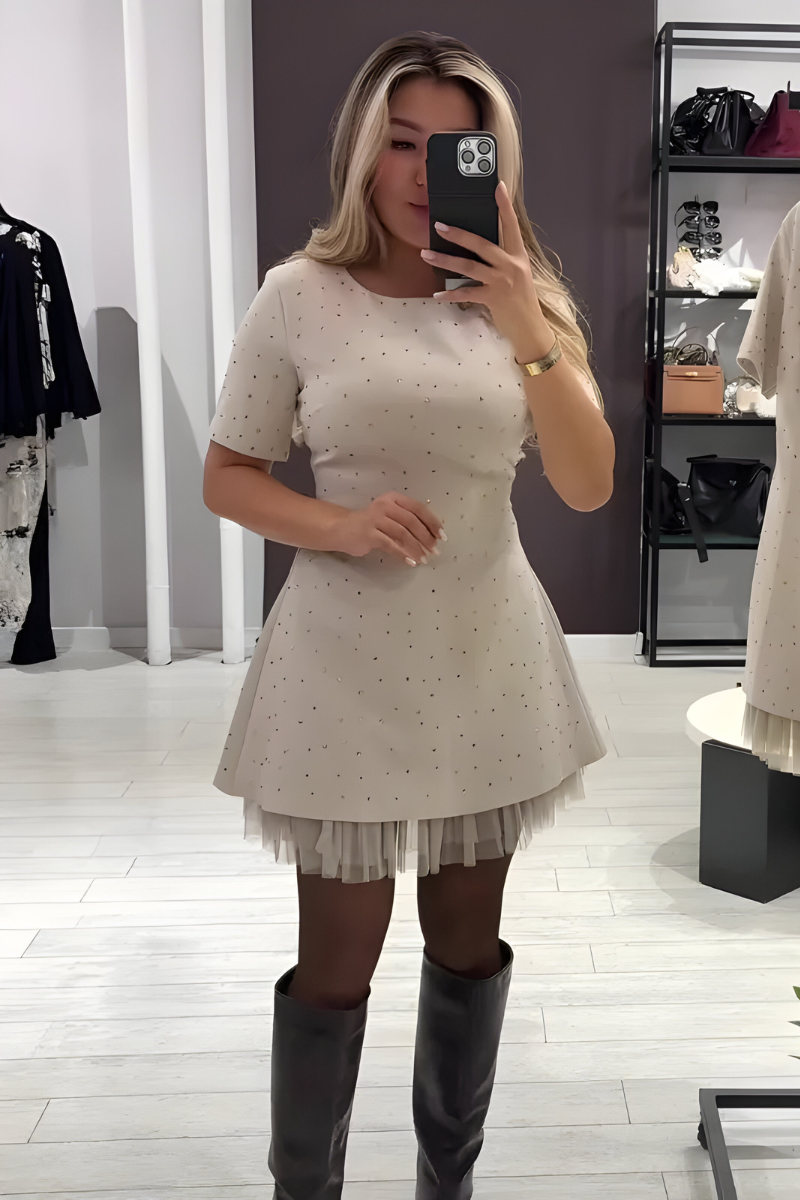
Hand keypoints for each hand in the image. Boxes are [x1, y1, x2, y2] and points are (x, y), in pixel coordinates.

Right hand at [333, 491, 445, 566]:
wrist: (341, 528)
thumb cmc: (370, 524)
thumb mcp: (389, 516)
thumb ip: (407, 520)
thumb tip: (432, 534)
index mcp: (394, 499)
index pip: (418, 508)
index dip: (432, 522)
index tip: (441, 535)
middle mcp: (386, 506)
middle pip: (412, 521)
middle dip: (426, 537)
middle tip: (434, 550)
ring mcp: (376, 519)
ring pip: (403, 533)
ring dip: (416, 548)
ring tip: (424, 559)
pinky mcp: (369, 534)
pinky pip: (390, 545)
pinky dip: (403, 554)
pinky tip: (411, 562)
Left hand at [420, 180, 554, 358]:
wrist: (530, 329)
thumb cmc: (521, 302)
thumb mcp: (518, 275)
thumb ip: (502, 261)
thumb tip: (478, 250)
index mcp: (518, 256)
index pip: (511, 225)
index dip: (504, 206)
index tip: (497, 186)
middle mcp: (511, 265)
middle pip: (481, 243)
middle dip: (458, 234)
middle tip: (439, 225)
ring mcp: (502, 281)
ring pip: (469, 266)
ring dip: (445, 260)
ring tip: (427, 254)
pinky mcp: (493, 298)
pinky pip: (466, 293)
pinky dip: (450, 294)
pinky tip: (437, 295)